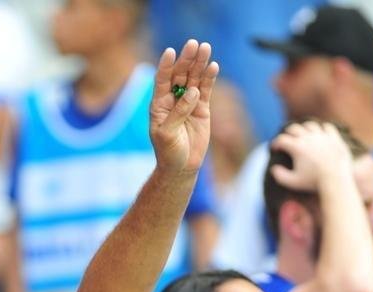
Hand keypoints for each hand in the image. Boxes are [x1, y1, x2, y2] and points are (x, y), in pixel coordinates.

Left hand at [149, 40, 217, 174]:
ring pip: (194, 79)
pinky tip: (213, 66)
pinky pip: (206, 90)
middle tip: (193, 44)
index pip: (162, 80)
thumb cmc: (168, 151)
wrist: (182, 166)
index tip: (170, 52)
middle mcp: (173, 99)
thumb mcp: (167, 134)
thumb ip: (178, 112)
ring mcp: (188, 102)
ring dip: (199, 64)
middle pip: (180, 74)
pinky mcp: (202, 108)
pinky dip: (209, 78)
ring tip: (205, 48)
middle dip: (186, 59)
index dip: (166, 66)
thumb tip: (192, 92)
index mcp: (158, 104)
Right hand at [268, 120, 353, 191]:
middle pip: (294, 128)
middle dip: (287, 133)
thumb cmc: (313, 182)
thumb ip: (280, 176)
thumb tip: (273, 168)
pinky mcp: (334, 137)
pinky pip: (327, 127)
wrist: (336, 178)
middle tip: (286, 139)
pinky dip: (322, 129)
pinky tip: (320, 134)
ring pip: (310, 125)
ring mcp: (322, 136)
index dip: (275, 144)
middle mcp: (308, 138)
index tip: (274, 149)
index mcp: (297, 147)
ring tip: (303, 133)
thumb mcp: (293, 182)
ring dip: (304, 128)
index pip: (281, 140)